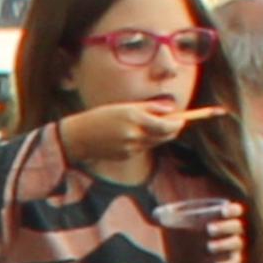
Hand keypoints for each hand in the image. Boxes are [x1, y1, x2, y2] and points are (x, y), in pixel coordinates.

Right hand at [60, 99, 192, 162]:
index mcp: (135, 118)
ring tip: (151, 125)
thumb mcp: (125, 107)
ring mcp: (132, 148)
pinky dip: (144, 141)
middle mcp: (135, 135)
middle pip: (165, 135)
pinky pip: (143, 147)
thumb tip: (171, 108)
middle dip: (173, 129)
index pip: (167, 124)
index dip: (179, 122)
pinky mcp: (127, 156)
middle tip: (176, 122)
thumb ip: (149, 107)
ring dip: (159, 134)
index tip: (183, 118)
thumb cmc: (101, 117)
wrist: (79, 137)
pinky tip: (131, 135)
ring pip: (156, 142)